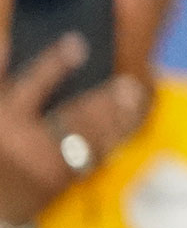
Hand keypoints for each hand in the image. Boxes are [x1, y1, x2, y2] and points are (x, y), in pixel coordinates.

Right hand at [0, 34, 148, 223]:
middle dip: (103, 100)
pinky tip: (126, 122)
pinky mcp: (56, 184)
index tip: (77, 43)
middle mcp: (25, 145)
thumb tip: (8, 43)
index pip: (32, 85)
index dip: (55, 63)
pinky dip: (110, 138)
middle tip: (128, 84)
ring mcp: (43, 168)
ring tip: (132, 95)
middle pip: (73, 117)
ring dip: (115, 118)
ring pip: (88, 138)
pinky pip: (90, 158)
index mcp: (5, 119)